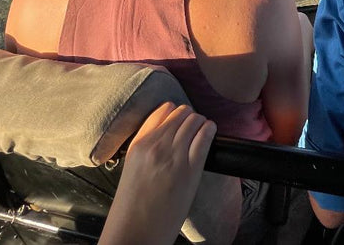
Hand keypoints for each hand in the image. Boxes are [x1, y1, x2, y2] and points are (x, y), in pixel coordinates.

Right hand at [99, 102, 216, 244]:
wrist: (135, 232)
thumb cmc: (133, 205)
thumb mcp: (133, 167)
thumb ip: (148, 148)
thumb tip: (168, 134)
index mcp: (139, 144)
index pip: (163, 110)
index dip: (175, 114)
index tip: (179, 122)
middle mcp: (156, 145)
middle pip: (182, 112)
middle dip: (190, 118)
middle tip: (193, 129)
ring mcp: (174, 156)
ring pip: (195, 120)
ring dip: (201, 124)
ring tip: (203, 132)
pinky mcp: (191, 169)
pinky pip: (205, 136)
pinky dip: (210, 131)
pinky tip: (210, 134)